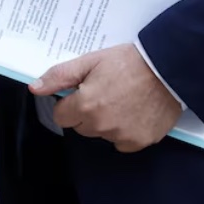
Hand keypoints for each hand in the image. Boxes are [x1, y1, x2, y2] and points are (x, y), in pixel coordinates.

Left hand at [31, 44, 182, 152]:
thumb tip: (35, 88)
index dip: (71, 102)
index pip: (62, 116)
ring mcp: (121, 136)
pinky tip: (136, 112)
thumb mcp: (91, 60)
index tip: (84, 91)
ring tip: (124, 99)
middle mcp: (101, 125)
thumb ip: (60, 76)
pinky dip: (126, 131)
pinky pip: (123, 142)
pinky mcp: (139, 142)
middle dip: (88, 112)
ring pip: (102, 134)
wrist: (168, 67)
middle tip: (107, 92)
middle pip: (82, 126)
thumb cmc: (129, 61)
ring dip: (108, 122)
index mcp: (86, 105)